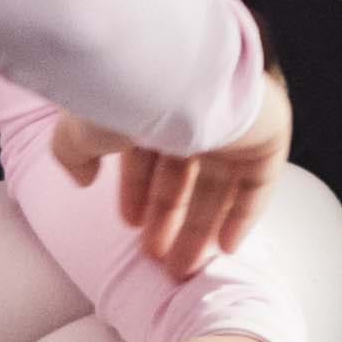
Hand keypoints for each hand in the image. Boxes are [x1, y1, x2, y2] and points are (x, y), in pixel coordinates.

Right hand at [48, 71, 291, 281]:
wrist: (173, 72)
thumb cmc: (122, 97)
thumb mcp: (82, 130)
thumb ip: (74, 152)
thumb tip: (81, 179)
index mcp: (154, 98)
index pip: (150, 151)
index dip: (139, 190)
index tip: (130, 225)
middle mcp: (195, 107)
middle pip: (186, 173)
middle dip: (169, 217)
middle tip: (155, 258)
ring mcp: (233, 119)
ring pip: (220, 183)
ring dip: (200, 227)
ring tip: (181, 269)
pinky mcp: (266, 131)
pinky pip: (259, 182)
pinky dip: (243, 214)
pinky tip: (224, 248)